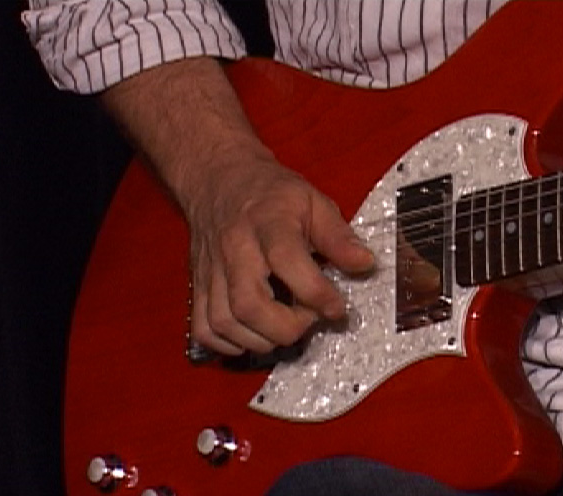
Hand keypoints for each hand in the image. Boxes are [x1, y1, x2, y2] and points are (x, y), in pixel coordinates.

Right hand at [100, 57, 373, 354]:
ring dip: (261, 340)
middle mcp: (235, 249)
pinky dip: (230, 344)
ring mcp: (211, 270)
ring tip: (286, 327)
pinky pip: (204, 329)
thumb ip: (338, 236)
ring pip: (224, 322)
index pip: (286, 260)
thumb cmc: (270, 193)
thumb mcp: (312, 200)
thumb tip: (365, 264)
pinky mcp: (198, 285)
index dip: (315, 292)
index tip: (338, 308)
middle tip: (309, 319)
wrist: (219, 178)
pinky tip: (255, 335)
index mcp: (267, 223)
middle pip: (249, 304)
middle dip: (287, 327)